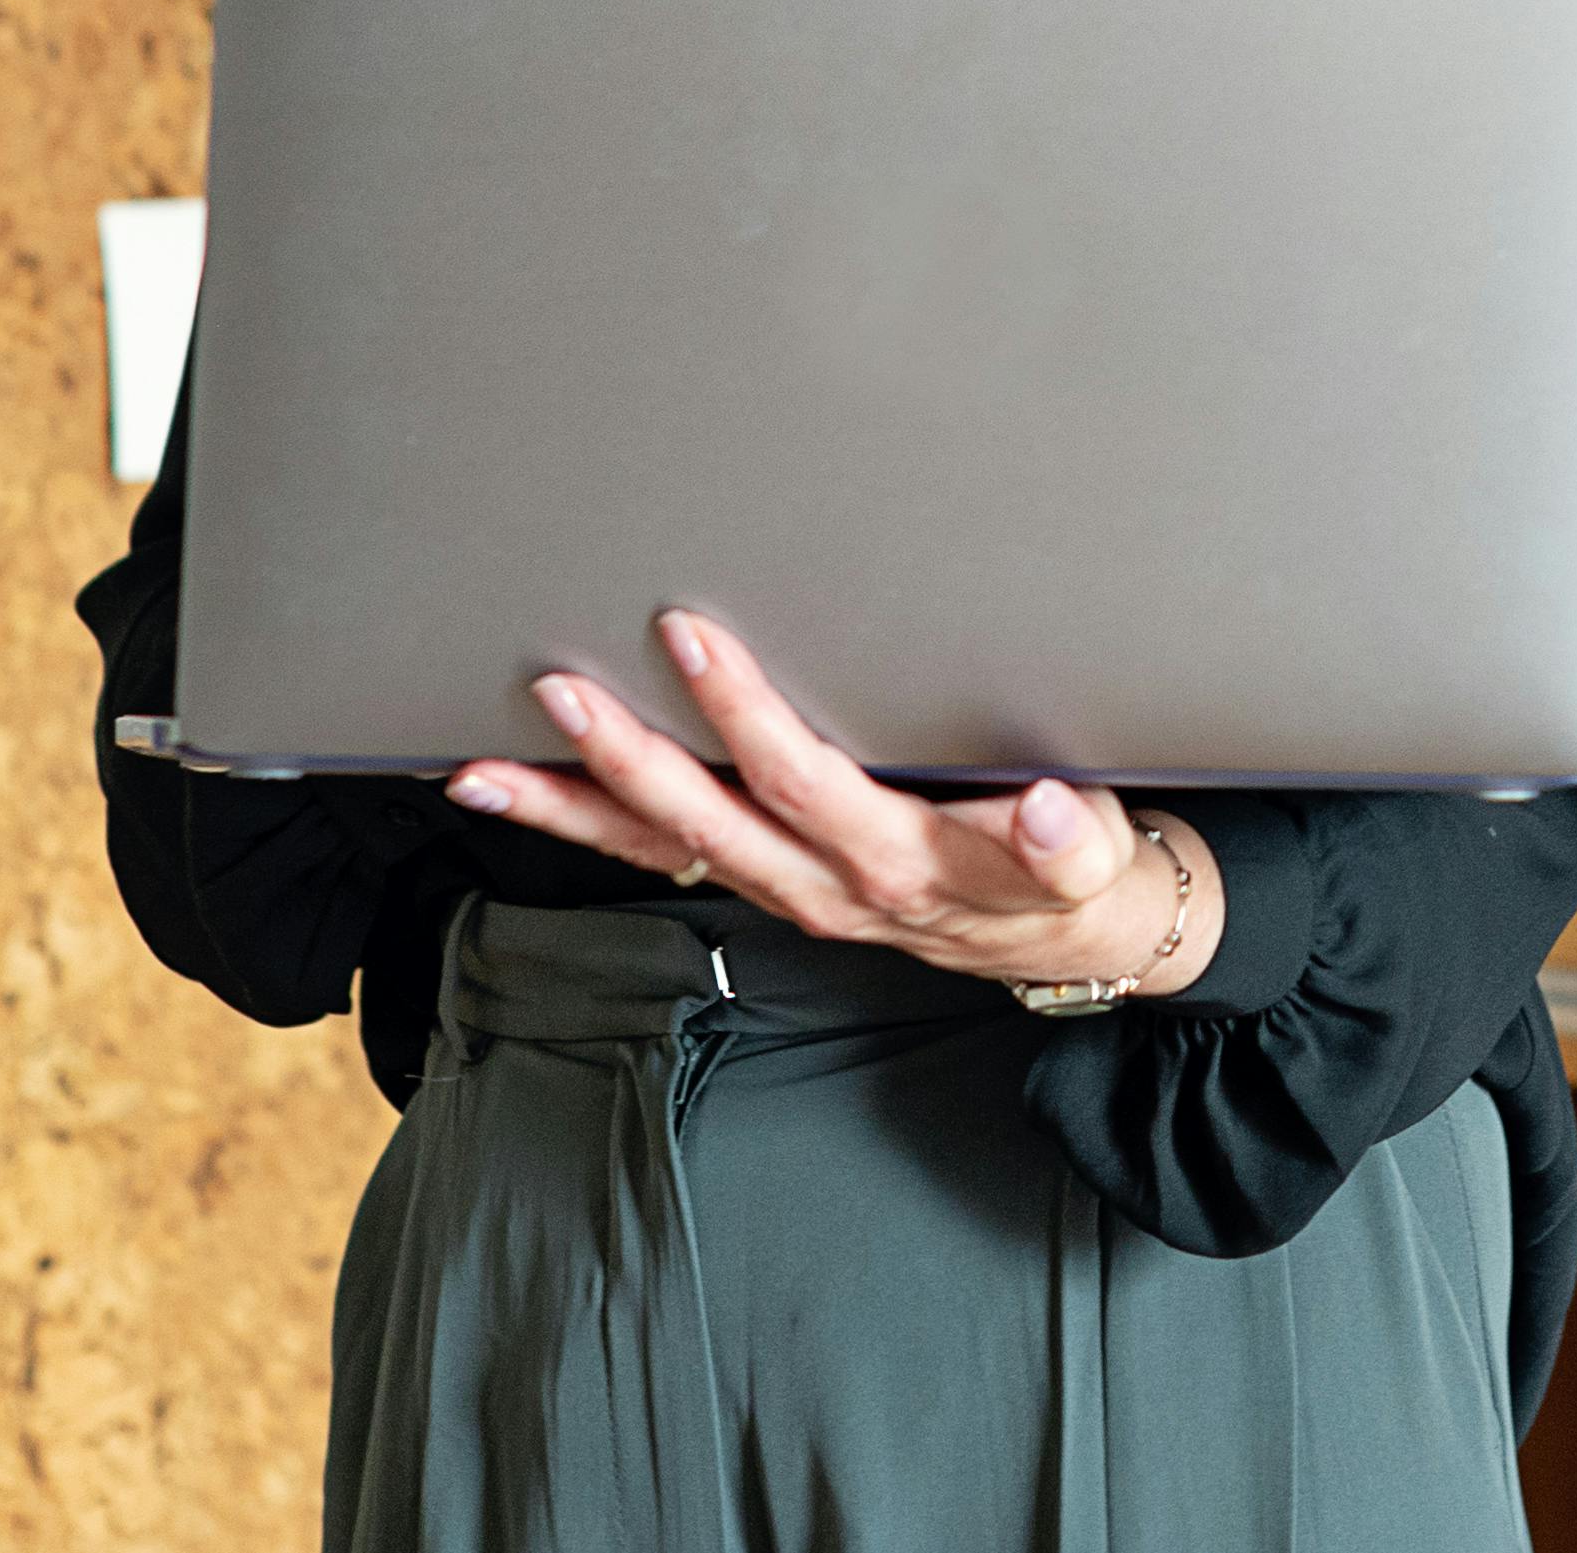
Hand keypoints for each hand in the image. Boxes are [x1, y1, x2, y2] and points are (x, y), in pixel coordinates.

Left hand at [445, 610, 1214, 996]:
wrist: (1070, 937)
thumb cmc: (1078, 876)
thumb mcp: (1099, 859)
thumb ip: (1072, 842)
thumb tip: (1051, 816)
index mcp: (898, 863)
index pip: (800, 783)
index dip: (742, 715)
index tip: (693, 638)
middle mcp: (824, 887)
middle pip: (701, 824)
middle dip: (621, 760)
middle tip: (555, 690)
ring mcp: (788, 890)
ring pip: (662, 852)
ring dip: (570, 814)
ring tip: (478, 774)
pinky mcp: (774, 881)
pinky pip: (668, 858)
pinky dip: (595, 829)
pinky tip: (534, 792)